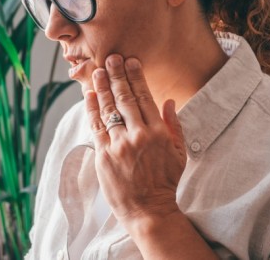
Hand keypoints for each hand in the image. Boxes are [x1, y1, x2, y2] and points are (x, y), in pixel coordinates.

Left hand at [85, 54, 186, 227]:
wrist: (148, 210)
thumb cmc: (165, 182)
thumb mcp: (180, 153)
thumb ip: (174, 125)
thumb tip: (168, 101)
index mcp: (159, 132)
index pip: (145, 97)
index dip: (136, 77)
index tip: (131, 61)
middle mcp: (139, 135)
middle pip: (125, 98)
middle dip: (117, 75)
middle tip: (111, 57)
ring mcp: (120, 144)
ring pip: (109, 108)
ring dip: (102, 87)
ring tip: (97, 71)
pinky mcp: (104, 155)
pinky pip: (96, 126)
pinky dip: (92, 108)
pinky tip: (89, 95)